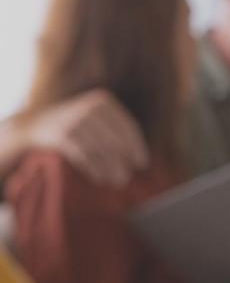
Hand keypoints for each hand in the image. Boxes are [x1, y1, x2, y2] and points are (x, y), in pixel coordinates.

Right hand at [25, 89, 148, 186]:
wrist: (34, 123)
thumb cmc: (74, 124)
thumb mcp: (95, 117)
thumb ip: (115, 131)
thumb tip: (141, 157)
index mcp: (103, 101)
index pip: (127, 126)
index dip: (136, 146)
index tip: (142, 163)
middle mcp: (89, 108)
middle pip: (114, 139)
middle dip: (124, 161)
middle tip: (128, 178)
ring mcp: (74, 120)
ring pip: (100, 149)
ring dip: (110, 168)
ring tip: (118, 181)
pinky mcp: (61, 135)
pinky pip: (84, 155)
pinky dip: (94, 168)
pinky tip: (101, 178)